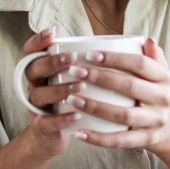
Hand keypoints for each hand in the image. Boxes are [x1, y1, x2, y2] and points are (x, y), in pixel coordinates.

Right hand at [19, 26, 86, 157]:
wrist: (56, 135)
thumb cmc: (74, 100)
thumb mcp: (79, 78)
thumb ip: (97, 61)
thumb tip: (137, 42)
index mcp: (42, 70)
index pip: (32, 51)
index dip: (38, 41)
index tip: (53, 33)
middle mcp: (36, 85)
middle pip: (33, 69)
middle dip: (52, 62)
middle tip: (72, 58)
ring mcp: (37, 106)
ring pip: (39, 94)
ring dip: (59, 89)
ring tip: (79, 87)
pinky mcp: (41, 127)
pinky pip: (46, 122)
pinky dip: (61, 119)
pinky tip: (77, 115)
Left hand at [71, 37, 169, 151]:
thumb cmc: (153, 93)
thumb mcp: (159, 73)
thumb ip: (152, 56)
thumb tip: (146, 40)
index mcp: (164, 77)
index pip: (140, 64)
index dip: (115, 58)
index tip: (89, 55)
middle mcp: (163, 99)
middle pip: (130, 86)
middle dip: (100, 78)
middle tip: (74, 72)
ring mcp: (155, 121)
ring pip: (123, 115)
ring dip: (95, 107)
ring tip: (71, 100)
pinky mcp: (146, 139)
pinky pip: (120, 141)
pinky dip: (98, 138)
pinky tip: (79, 132)